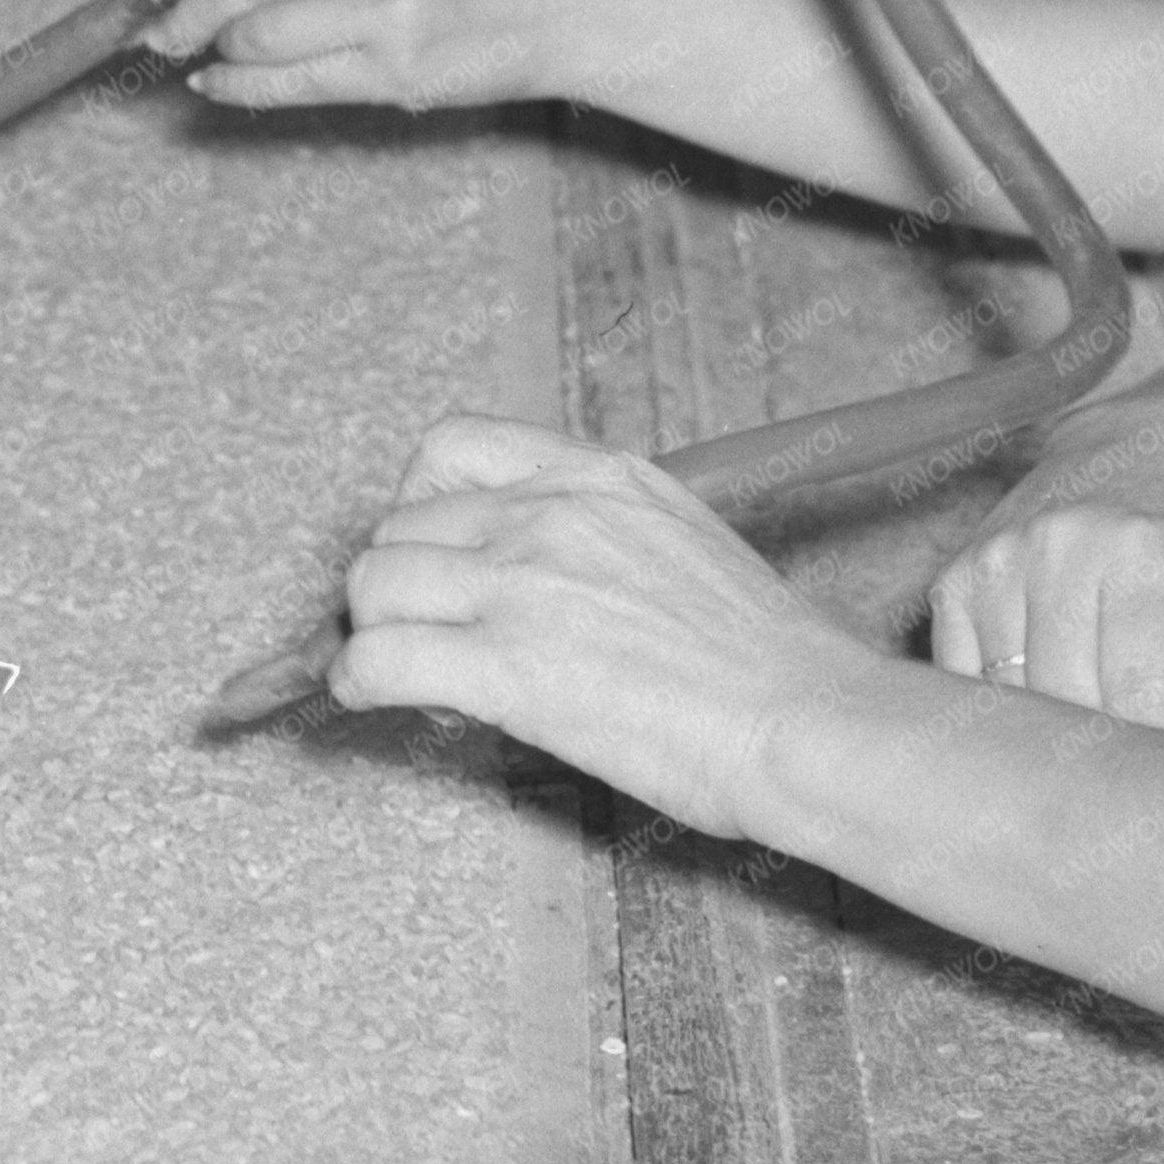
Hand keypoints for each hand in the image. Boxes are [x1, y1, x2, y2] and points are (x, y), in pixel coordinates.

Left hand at [147, 0, 605, 114]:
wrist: (572, 3)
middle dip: (187, 5)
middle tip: (157, 22)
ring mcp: (386, 13)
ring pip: (263, 34)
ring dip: (216, 42)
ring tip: (199, 43)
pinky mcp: (394, 74)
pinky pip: (293, 84)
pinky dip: (240, 86)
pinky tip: (215, 82)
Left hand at [325, 411, 895, 836]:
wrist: (804, 720)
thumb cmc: (767, 659)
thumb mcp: (681, 542)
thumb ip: (598, 536)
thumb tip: (536, 579)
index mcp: (597, 474)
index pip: (452, 444)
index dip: (419, 502)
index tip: (434, 554)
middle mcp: (547, 513)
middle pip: (400, 526)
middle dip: (399, 585)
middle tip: (432, 638)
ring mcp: (522, 585)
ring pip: (373, 585)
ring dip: (376, 632)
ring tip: (418, 676)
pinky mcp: (504, 667)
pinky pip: (376, 659)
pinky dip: (358, 682)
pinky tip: (374, 701)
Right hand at [925, 455, 1163, 740]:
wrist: (1138, 453)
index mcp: (1146, 555)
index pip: (1140, 694)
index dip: (1156, 762)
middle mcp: (1061, 547)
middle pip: (1067, 701)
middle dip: (1102, 762)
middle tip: (1127, 801)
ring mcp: (998, 560)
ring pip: (1008, 699)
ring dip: (1046, 743)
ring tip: (1084, 767)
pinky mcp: (955, 578)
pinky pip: (960, 681)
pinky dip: (998, 716)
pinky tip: (1036, 724)